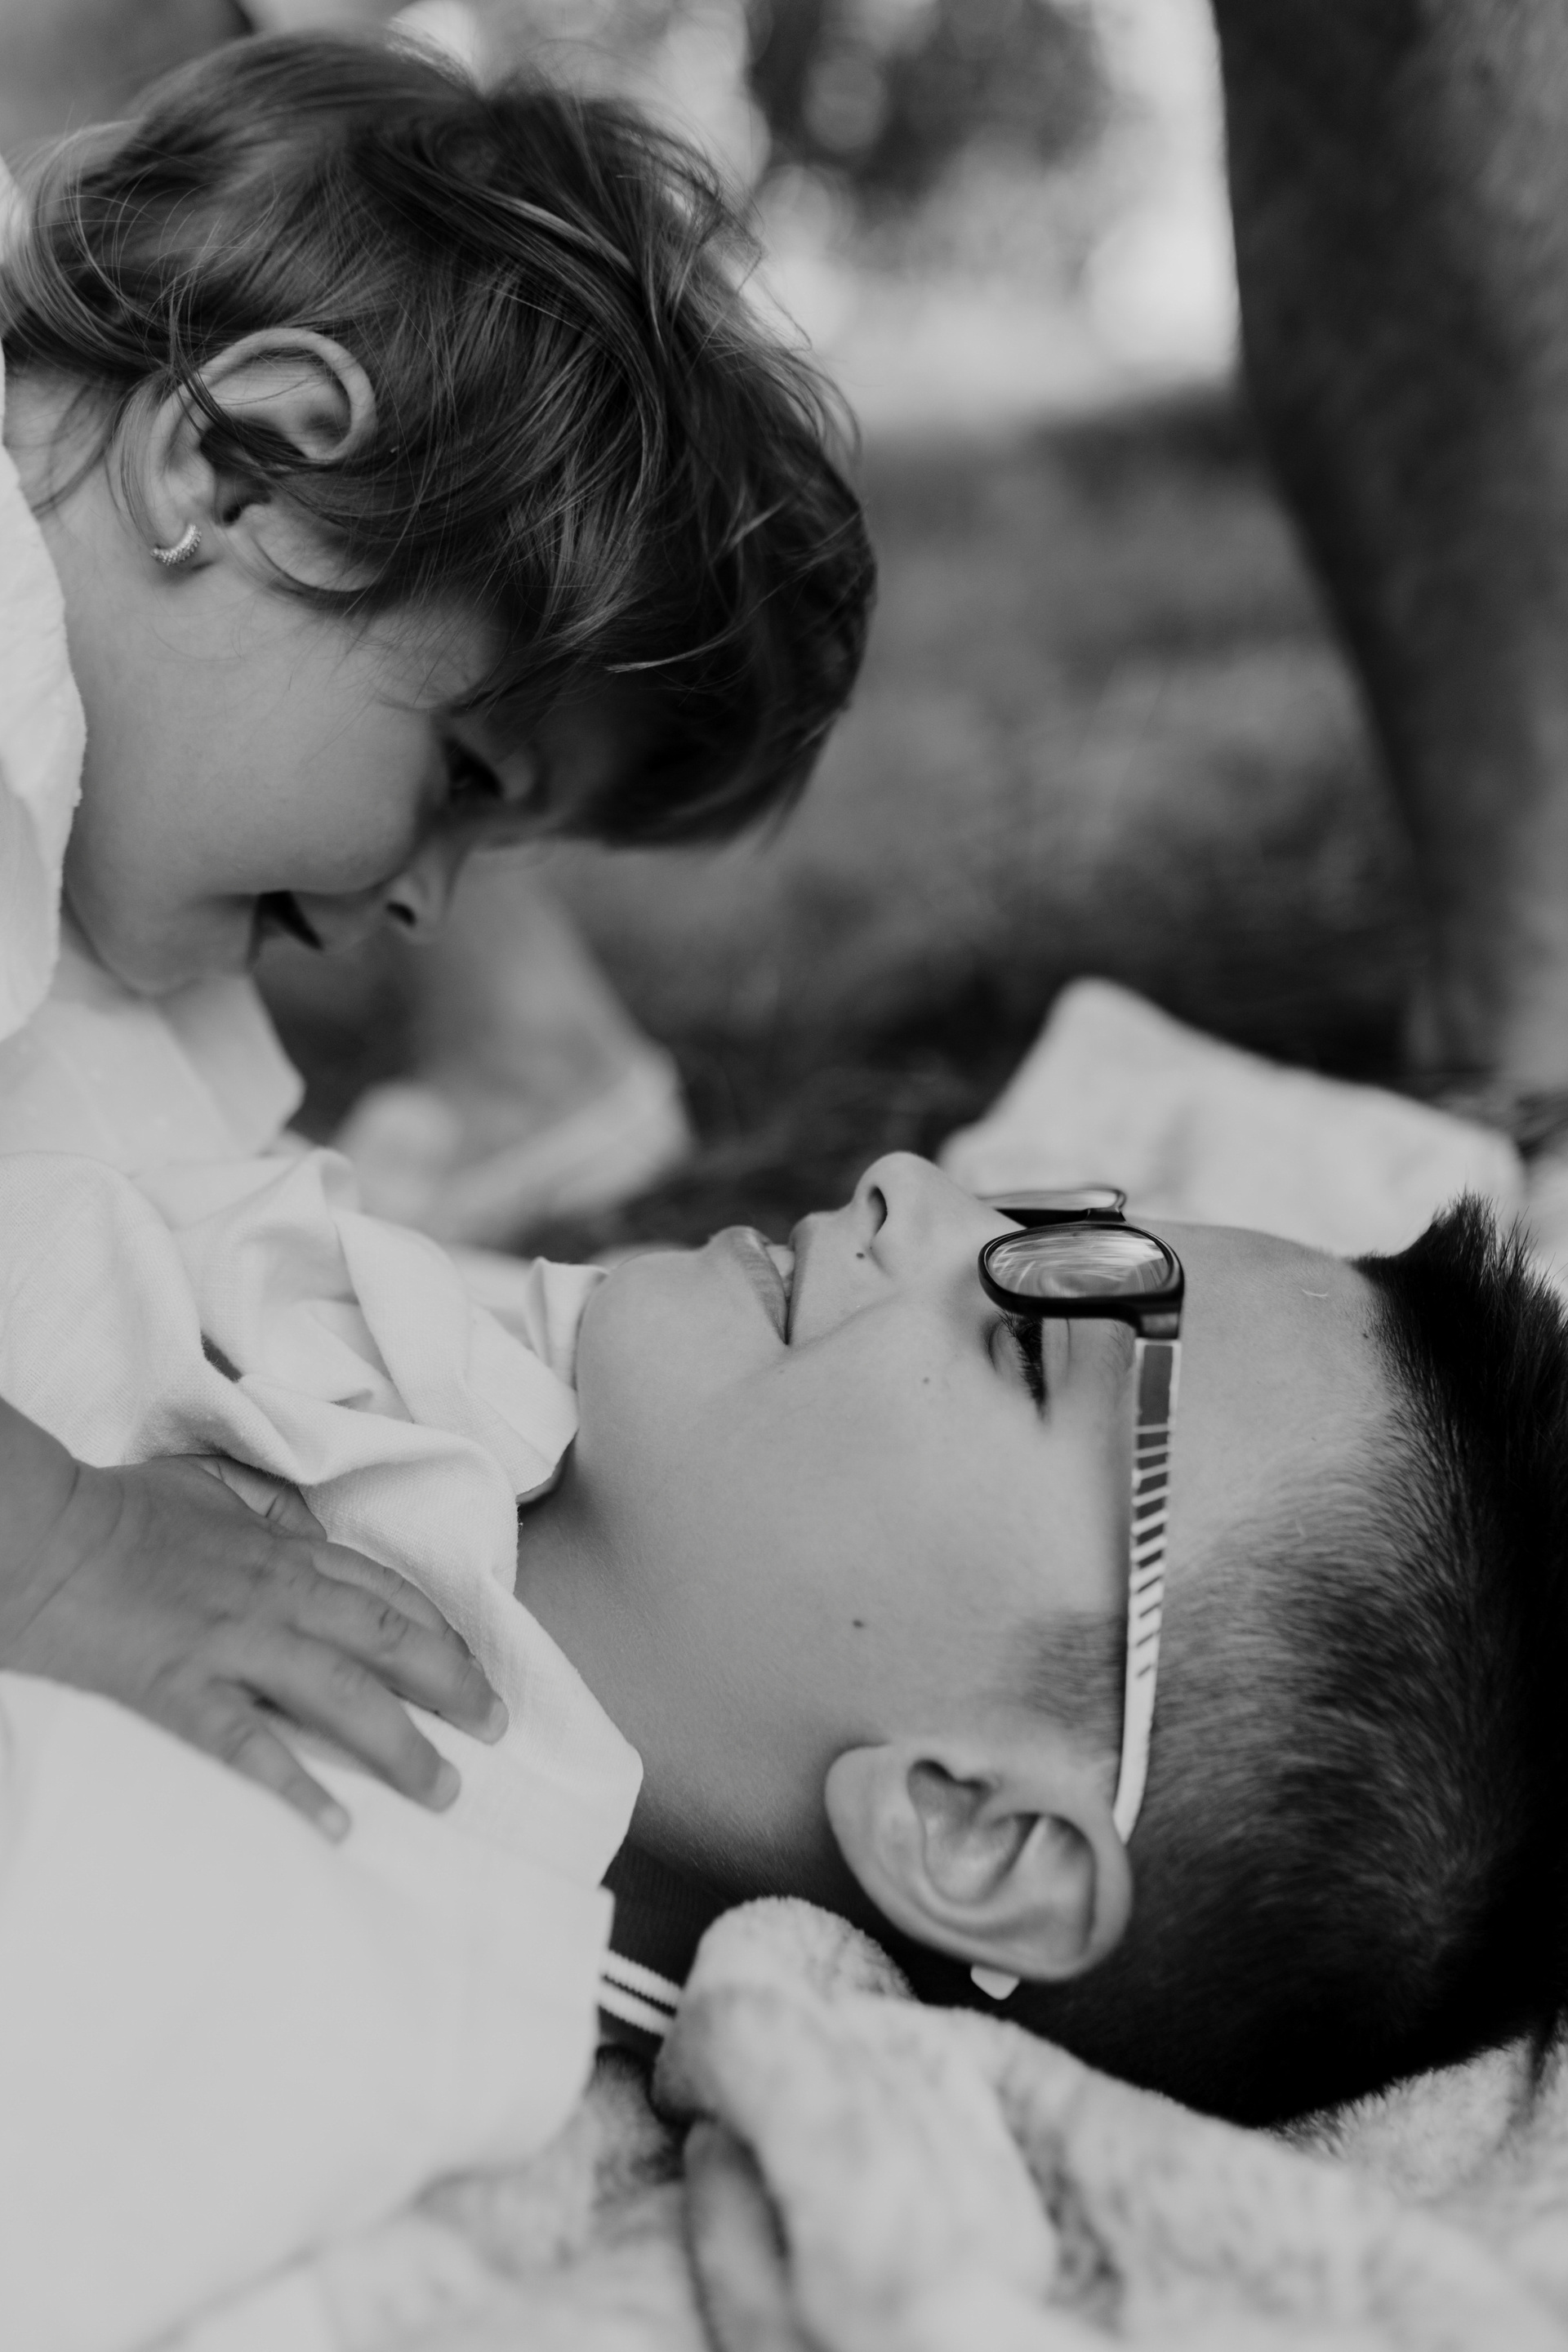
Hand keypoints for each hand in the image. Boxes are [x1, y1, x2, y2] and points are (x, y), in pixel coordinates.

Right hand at [0, 1403, 506, 1837]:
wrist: (43, 1534)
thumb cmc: (119, 1510)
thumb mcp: (209, 1491)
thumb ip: (264, 1512)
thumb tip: (300, 1525)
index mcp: (283, 1551)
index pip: (386, 1592)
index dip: (441, 1632)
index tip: (477, 1669)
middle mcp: (277, 1595)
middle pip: (388, 1640)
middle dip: (452, 1686)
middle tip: (497, 1728)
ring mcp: (233, 1641)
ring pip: (343, 1693)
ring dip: (401, 1745)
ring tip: (445, 1789)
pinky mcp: (182, 1686)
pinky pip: (250, 1743)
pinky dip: (299, 1785)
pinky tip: (338, 1825)